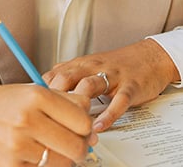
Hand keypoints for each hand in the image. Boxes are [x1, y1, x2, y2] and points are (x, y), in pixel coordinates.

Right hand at [0, 83, 96, 165]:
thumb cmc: (1, 103)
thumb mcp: (34, 91)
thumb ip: (66, 103)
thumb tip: (91, 127)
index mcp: (37, 96)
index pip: (83, 120)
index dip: (87, 127)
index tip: (83, 128)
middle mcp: (28, 120)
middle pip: (76, 146)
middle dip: (80, 147)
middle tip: (75, 143)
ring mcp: (18, 145)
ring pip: (63, 163)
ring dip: (64, 159)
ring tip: (54, 149)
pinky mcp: (10, 166)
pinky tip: (38, 156)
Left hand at [43, 39, 178, 132]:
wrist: (152, 57)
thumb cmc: (118, 65)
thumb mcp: (90, 66)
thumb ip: (68, 77)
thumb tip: (42, 92)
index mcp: (81, 64)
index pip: (54, 74)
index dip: (40, 91)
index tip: (30, 107)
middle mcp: (93, 67)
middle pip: (66, 77)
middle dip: (53, 96)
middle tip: (44, 116)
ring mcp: (112, 76)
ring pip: (90, 86)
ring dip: (79, 105)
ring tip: (70, 125)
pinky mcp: (130, 86)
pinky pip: (119, 100)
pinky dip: (108, 114)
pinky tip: (100, 125)